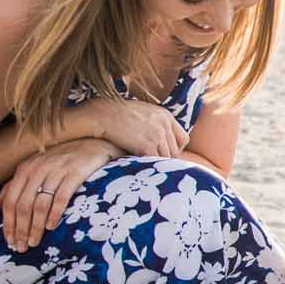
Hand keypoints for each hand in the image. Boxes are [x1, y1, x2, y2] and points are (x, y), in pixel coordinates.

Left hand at [0, 136, 120, 252]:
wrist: (92, 143)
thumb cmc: (61, 160)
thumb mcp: (33, 170)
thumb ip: (13, 187)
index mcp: (24, 170)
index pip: (10, 201)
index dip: (8, 224)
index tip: (10, 241)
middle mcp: (38, 169)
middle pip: (23, 205)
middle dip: (21, 229)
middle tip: (22, 247)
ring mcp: (56, 171)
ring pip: (40, 204)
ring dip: (35, 226)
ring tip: (35, 242)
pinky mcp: (75, 173)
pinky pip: (61, 197)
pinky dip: (54, 213)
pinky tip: (51, 227)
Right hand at [68, 98, 189, 158]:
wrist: (101, 115)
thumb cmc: (117, 115)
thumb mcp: (142, 113)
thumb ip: (154, 123)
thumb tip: (160, 139)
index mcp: (165, 115)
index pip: (183, 138)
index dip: (175, 148)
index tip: (166, 155)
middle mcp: (164, 124)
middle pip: (175, 151)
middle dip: (166, 160)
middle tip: (157, 168)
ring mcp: (157, 134)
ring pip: (166, 158)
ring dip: (157, 165)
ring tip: (149, 170)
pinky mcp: (147, 144)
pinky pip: (155, 161)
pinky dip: (149, 165)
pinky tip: (141, 167)